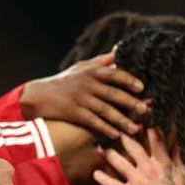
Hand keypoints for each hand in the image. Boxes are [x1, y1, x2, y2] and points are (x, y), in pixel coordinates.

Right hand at [19, 51, 148, 139]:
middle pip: (113, 94)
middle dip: (130, 102)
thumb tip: (120, 49)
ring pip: (105, 110)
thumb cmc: (63, 81)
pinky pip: (92, 121)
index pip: (114, 74)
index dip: (128, 80)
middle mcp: (87, 84)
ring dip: (121, 120)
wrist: (38, 95)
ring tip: (135, 128)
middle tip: (146, 110)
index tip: (142, 87)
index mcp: (91, 72)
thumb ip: (101, 60)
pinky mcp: (72, 112)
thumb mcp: (81, 67)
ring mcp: (80, 98)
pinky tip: (115, 135)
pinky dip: (105, 128)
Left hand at [92, 129, 184, 184]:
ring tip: (99, 146)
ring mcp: (137, 181)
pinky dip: (103, 180)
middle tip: (113, 124)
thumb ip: (176, 158)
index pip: (155, 139)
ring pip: (119, 162)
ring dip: (108, 153)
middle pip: (133, 147)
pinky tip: (95, 174)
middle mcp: (148, 169)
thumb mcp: (182, 176)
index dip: (147, 125)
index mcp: (162, 164)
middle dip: (123, 134)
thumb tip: (176, 141)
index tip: (141, 114)